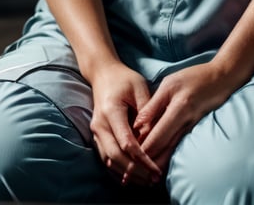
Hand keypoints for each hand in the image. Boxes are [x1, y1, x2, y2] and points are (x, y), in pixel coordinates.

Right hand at [89, 62, 163, 187]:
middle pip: (116, 156)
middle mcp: (100, 124)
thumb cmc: (124, 79)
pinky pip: (106, 158)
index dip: (142, 159)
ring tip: (147, 180)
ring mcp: (96, 131)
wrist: (103, 74)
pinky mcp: (97, 136)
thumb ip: (147, 111)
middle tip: (154, 179)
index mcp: (111, 111)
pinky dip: (119, 169)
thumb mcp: (139, 87)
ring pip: (110, 161)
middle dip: (136, 171)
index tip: (156, 168)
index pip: (126, 143)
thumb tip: (154, 136)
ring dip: (127, 173)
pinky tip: (133, 176)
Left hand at [132, 62, 235, 172]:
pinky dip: (165, 156)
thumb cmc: (194, 77)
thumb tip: (136, 125)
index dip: (142, 151)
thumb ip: (153, 105)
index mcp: (178, 111)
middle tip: (130, 174)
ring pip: (170, 152)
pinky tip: (156, 163)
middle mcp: (185, 125)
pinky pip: (176, 147)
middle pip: (163, 150)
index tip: (128, 161)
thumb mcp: (170, 83)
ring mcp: (190, 130)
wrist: (221, 79)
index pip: (157, 138)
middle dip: (146, 164)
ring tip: (140, 174)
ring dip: (155, 164)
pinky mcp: (192, 131)